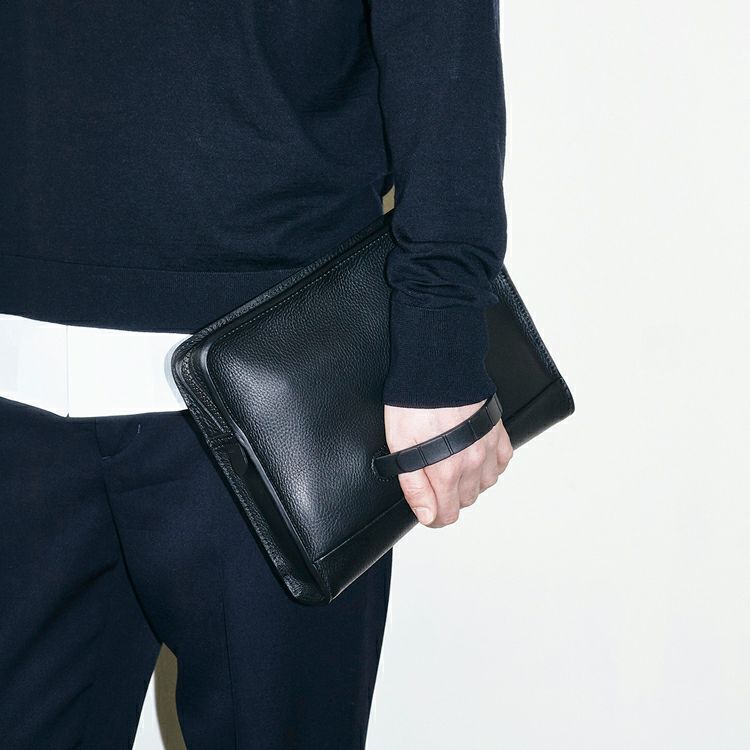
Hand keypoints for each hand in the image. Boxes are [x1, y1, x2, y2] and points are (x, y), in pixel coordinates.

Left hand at [383, 400, 513, 527]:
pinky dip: (490, 465)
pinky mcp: (497, 432)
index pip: (446, 515)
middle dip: (448, 498)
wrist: (437, 368)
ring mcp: (487, 447)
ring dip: (470, 482)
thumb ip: (415, 485)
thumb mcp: (401, 447)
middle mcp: (472, 464)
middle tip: (432, 480)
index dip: (432, 516)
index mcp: (446, 471)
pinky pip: (502, 461)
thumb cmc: (414, 404)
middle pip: (465, 501)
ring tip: (452, 467)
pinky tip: (475, 457)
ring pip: (485, 484)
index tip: (425, 509)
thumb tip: (428, 516)